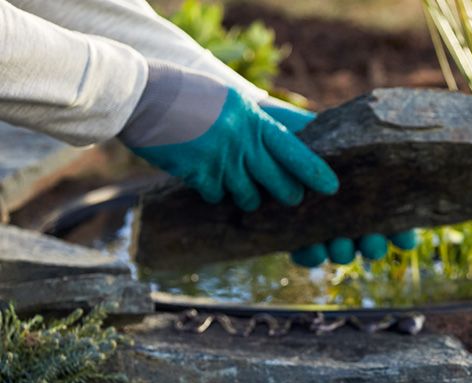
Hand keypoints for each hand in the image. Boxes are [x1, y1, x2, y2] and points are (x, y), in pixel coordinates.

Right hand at [119, 62, 338, 210]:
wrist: (139, 96)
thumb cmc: (186, 97)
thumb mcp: (228, 102)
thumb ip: (253, 124)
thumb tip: (278, 151)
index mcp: (253, 119)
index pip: (294, 150)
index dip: (315, 171)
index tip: (332, 186)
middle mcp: (242, 140)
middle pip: (280, 183)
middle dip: (287, 195)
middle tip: (290, 196)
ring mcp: (221, 159)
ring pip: (250, 196)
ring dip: (247, 195)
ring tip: (236, 181)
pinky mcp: (199, 174)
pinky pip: (218, 196)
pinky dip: (214, 192)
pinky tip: (203, 175)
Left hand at [260, 101, 418, 266]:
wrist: (259, 135)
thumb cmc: (305, 133)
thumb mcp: (333, 136)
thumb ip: (354, 152)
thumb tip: (382, 174)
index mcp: (365, 191)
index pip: (391, 218)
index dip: (402, 233)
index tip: (406, 239)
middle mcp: (347, 213)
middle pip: (369, 240)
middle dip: (373, 246)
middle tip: (372, 244)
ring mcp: (323, 225)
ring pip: (341, 250)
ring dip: (343, 252)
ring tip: (340, 246)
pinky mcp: (295, 233)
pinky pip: (307, 254)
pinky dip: (310, 254)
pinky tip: (311, 248)